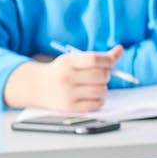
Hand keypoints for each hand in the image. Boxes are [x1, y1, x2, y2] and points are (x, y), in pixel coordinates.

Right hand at [4, 46, 123, 111]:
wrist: (36, 86)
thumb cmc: (61, 71)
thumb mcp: (74, 60)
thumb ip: (99, 57)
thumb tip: (120, 50)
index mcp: (67, 62)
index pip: (95, 59)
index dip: (108, 60)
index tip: (110, 62)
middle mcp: (66, 77)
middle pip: (101, 76)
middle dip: (106, 76)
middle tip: (100, 76)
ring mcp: (67, 94)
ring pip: (102, 91)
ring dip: (103, 88)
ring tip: (94, 86)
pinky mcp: (70, 107)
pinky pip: (97, 104)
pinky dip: (99, 100)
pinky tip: (91, 96)